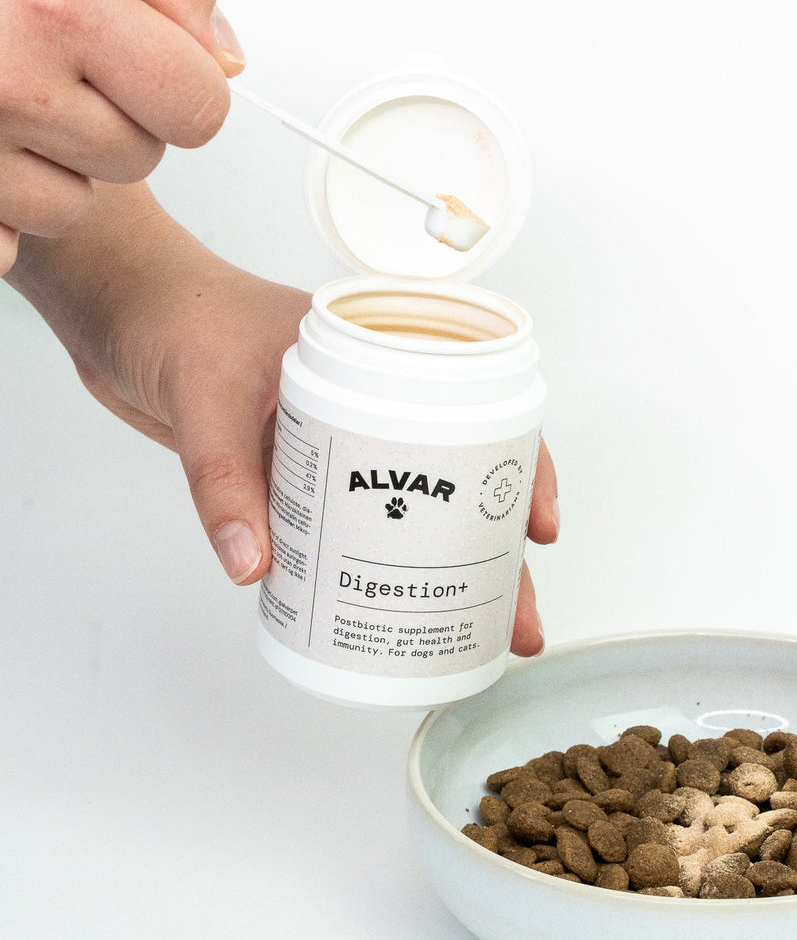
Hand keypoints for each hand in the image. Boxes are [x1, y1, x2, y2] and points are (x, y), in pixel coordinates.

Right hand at [0, 0, 243, 271]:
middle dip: (114, 116)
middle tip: (52, 62)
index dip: (183, 87)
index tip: (151, 64)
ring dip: (55, 163)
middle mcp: (6, 83)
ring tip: (4, 93)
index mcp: (54, 7)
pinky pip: (8, 239)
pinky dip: (3, 206)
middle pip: (138, 158)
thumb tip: (222, 59)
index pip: (197, 109)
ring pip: (75, 206)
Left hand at [7, 182, 557, 654]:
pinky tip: (383, 606)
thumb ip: (224, 480)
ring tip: (469, 630)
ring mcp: (337, 438)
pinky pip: (347, 522)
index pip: (480, 410)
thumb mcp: (206, 395)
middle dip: (492, 555)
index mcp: (382, 357)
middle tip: (515, 618)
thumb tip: (255, 565)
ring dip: (437, 569)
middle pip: (458, 480)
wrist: (118, 309)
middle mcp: (372, 401)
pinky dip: (368, 564)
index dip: (522, 472)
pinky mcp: (296, 468)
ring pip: (408, 510)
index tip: (536, 529)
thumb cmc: (175, 316)